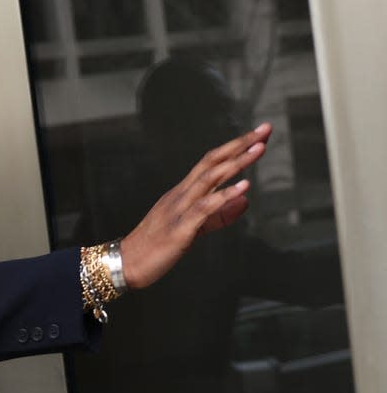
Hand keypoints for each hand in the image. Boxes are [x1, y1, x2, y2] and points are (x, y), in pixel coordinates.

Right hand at [119, 123, 271, 288]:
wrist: (127, 263)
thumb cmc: (156, 247)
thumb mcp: (193, 228)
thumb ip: (219, 215)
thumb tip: (245, 201)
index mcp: (182, 192)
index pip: (211, 162)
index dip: (235, 147)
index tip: (258, 135)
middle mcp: (180, 194)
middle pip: (211, 161)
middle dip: (239, 144)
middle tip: (264, 129)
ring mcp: (178, 209)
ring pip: (208, 178)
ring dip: (235, 162)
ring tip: (259, 149)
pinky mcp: (180, 228)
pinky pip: (204, 208)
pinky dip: (224, 195)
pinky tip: (245, 187)